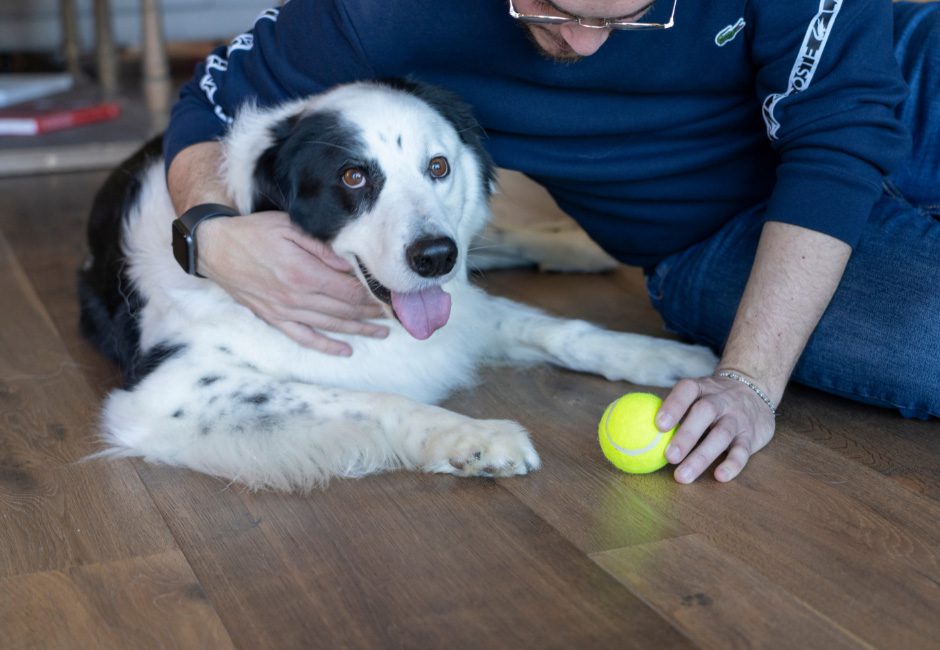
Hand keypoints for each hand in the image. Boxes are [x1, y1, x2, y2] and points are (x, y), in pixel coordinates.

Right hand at [198, 211, 387, 354]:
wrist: (215, 249)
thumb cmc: (254, 233)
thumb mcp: (290, 227)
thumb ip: (323, 246)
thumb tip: (351, 260)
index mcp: (304, 273)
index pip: (349, 290)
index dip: (374, 296)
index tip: (393, 296)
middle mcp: (296, 297)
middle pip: (345, 310)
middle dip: (373, 314)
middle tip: (397, 316)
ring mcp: (285, 311)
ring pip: (330, 326)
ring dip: (359, 331)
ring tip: (383, 332)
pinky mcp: (274, 319)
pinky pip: (305, 338)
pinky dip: (326, 346)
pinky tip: (345, 351)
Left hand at [655, 374, 776, 483]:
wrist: (755, 390)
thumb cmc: (711, 399)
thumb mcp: (695, 394)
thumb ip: (671, 409)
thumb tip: (635, 430)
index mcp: (700, 388)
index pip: (686, 391)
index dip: (673, 406)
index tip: (658, 425)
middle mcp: (720, 400)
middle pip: (704, 413)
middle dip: (686, 435)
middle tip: (669, 457)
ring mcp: (736, 418)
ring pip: (721, 435)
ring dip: (701, 456)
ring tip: (683, 476)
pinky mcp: (751, 436)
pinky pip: (743, 451)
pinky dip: (732, 464)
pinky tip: (720, 476)